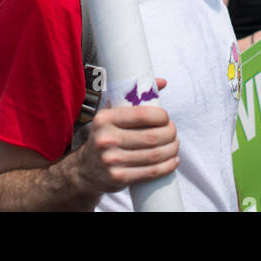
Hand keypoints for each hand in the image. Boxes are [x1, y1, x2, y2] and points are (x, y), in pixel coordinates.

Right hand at [70, 79, 178, 194]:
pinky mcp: (119, 178)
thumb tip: (162, 82)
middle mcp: (106, 139)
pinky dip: (167, 166)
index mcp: (105, 118)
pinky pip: (150, 172)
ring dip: (172, 150)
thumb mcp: (111, 113)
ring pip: (154, 155)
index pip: (142, 114)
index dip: (161, 116)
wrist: (85, 169)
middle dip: (170, 133)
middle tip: (173, 131)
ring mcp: (112, 161)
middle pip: (151, 137)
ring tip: (175, 145)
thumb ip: (134, 97)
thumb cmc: (105, 136)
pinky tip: (173, 161)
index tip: (166, 117)